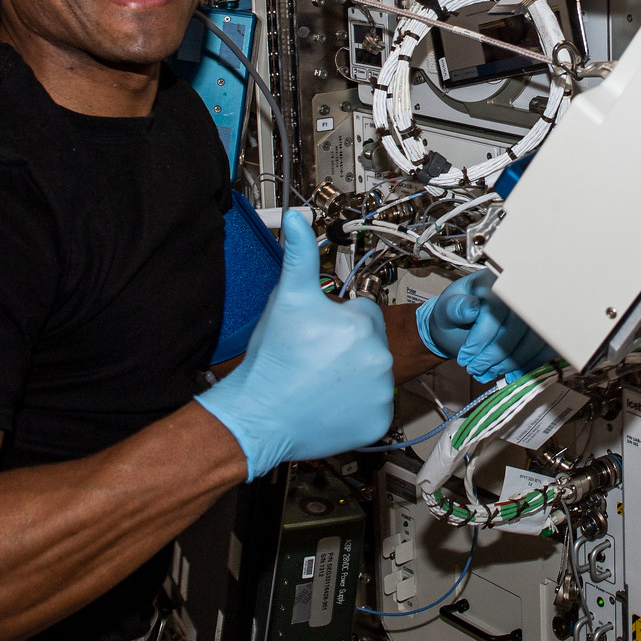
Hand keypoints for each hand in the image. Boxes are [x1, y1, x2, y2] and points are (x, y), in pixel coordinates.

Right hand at [198, 212, 393, 478]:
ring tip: (319, 381)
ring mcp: (382, 394)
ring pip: (373, 374)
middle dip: (347, 347)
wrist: (259, 415)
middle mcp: (380, 358)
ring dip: (354, 375)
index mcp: (363, 324)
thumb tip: (297, 217)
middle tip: (314, 358)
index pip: (362, 312)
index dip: (336, 320)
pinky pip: (374, 406)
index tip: (316, 334)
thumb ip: (299, 255)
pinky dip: (356, 406)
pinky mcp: (378, 423)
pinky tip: (328, 404)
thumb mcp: (287, 298)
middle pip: (370, 343)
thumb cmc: (272, 358)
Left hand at [416, 269, 558, 382]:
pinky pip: (547, 347)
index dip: (482, 337)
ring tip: (489, 371)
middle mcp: (518, 290)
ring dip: (512, 363)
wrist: (461, 324)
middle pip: (520, 325)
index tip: (466, 356)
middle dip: (497, 354)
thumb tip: (471, 308)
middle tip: (476, 368)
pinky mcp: (541, 327)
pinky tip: (512, 374)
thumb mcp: (445, 309)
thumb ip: (455, 308)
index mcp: (493, 280)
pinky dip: (530, 365)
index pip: (498, 308)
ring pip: (536, 339)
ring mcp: (533, 309)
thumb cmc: (454, 314)